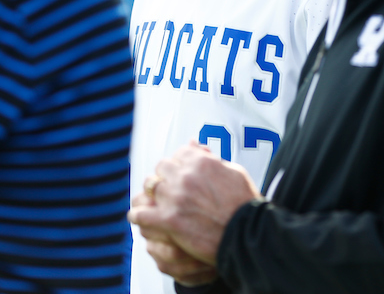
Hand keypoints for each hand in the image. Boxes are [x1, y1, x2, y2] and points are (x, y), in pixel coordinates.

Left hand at [129, 141, 260, 267]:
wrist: (246, 234)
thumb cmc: (244, 205)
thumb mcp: (234, 172)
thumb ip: (213, 160)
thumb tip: (200, 149)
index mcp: (200, 161)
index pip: (178, 153)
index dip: (178, 163)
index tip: (178, 171)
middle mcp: (185, 175)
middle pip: (161, 168)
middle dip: (163, 176)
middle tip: (165, 186)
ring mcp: (175, 197)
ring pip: (149, 187)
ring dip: (150, 193)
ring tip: (147, 200)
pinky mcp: (169, 220)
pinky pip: (142, 214)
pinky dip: (137, 215)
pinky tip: (136, 216)